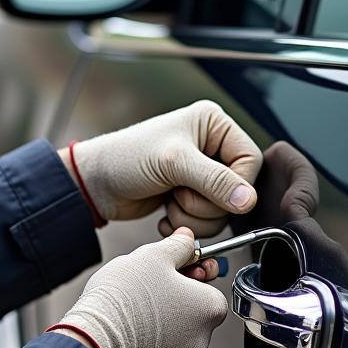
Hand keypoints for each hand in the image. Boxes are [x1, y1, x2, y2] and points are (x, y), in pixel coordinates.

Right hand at [50, 228, 227, 347]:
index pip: (208, 287)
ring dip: (159, 325)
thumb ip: (177, 246)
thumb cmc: (126, 297)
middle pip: (191, 313)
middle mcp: (202, 340)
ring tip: (132, 312)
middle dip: (173, 301)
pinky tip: (128, 333)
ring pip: (173, 337)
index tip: (173, 270)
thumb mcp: (153, 256)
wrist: (95, 338)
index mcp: (209, 308)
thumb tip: (186, 237)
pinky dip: (145, 347)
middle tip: (147, 290)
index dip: (189, 275)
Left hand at [63, 100, 261, 236]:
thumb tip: (248, 199)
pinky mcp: (190, 194)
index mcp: (213, 124)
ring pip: (222, 210)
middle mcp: (211, 146)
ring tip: (169, 201)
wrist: (97, 183)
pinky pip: (206, 220)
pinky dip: (186, 222)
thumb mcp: (173, 164)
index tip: (212, 195)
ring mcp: (200, 173)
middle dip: (207, 202)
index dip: (236, 185)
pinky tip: (165, 212)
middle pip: (238, 189)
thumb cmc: (126, 158)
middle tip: (178, 193)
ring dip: (194, 215)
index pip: (250, 160)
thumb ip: (214, 181)